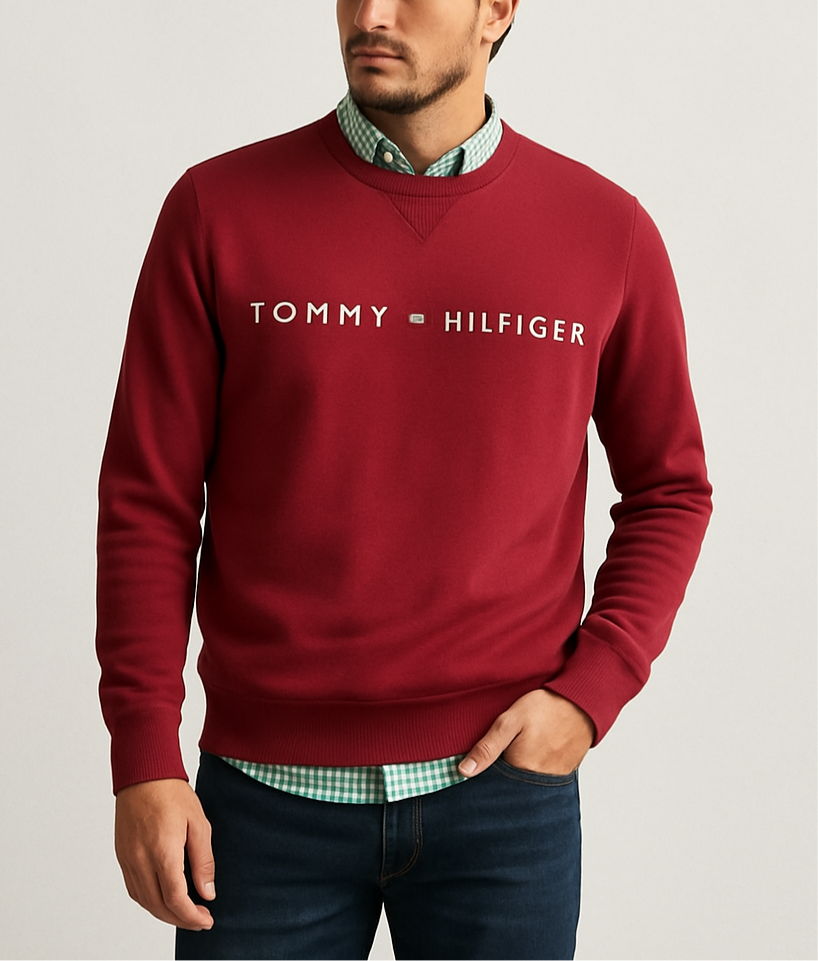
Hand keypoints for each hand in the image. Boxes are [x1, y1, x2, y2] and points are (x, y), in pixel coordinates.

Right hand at [114, 778, 214, 930]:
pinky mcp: (122, 856)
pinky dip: (149, 901)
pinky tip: (164, 899)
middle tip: (200, 920)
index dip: (192, 916)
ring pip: (144, 901)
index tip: (207, 920)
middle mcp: (140, 860)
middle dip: (180, 919)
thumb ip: (203, 861)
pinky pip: (134, 889)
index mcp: (162, 852)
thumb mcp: (199, 824)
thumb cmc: (172, 794)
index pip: (176, 899)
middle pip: (158, 906)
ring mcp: (128, 860)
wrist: (144, 775)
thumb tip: (208, 893)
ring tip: (184, 913)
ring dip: (164, 913)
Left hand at [458, 689, 594, 777]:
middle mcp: (537, 781)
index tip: (480, 764)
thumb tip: (464, 771)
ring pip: (525, 785)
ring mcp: (552, 780)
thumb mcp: (510, 721)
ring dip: (517, 775)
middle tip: (503, 753)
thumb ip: (487, 747)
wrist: (582, 703)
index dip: (484, 774)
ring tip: (519, 751)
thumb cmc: (545, 708)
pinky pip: (541, 781)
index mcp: (521, 769)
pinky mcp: (563, 775)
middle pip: (510, 788)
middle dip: (500, 777)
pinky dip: (533, 772)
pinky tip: (532, 754)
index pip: (493, 785)